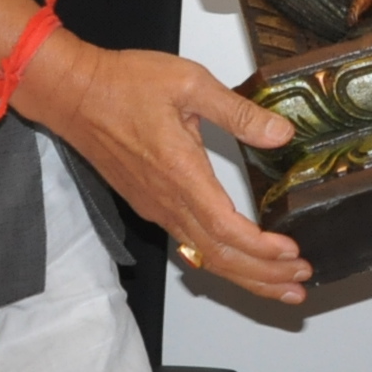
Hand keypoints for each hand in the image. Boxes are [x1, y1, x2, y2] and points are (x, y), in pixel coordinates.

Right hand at [17, 35, 311, 304]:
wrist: (73, 93)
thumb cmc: (123, 85)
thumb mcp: (190, 84)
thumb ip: (238, 112)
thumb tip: (280, 133)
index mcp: (181, 175)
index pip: (226, 230)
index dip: (261, 250)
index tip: (292, 254)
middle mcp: (167, 201)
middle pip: (219, 257)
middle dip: (262, 276)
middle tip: (298, 286)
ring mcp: (156, 207)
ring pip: (204, 257)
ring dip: (244, 275)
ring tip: (278, 286)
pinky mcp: (149, 203)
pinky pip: (188, 244)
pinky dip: (219, 261)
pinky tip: (235, 262)